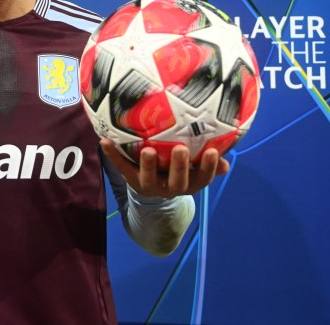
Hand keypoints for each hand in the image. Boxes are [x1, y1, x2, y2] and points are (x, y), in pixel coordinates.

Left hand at [101, 139, 229, 199]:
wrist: (152, 187)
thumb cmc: (178, 168)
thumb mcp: (194, 167)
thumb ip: (208, 162)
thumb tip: (225, 160)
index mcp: (189, 183)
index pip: (202, 178)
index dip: (208, 167)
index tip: (212, 152)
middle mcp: (170, 187)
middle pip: (177, 182)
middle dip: (179, 167)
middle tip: (181, 150)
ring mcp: (149, 185)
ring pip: (148, 180)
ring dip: (148, 165)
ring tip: (147, 150)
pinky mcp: (131, 179)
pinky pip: (122, 167)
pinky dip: (113, 155)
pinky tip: (105, 141)